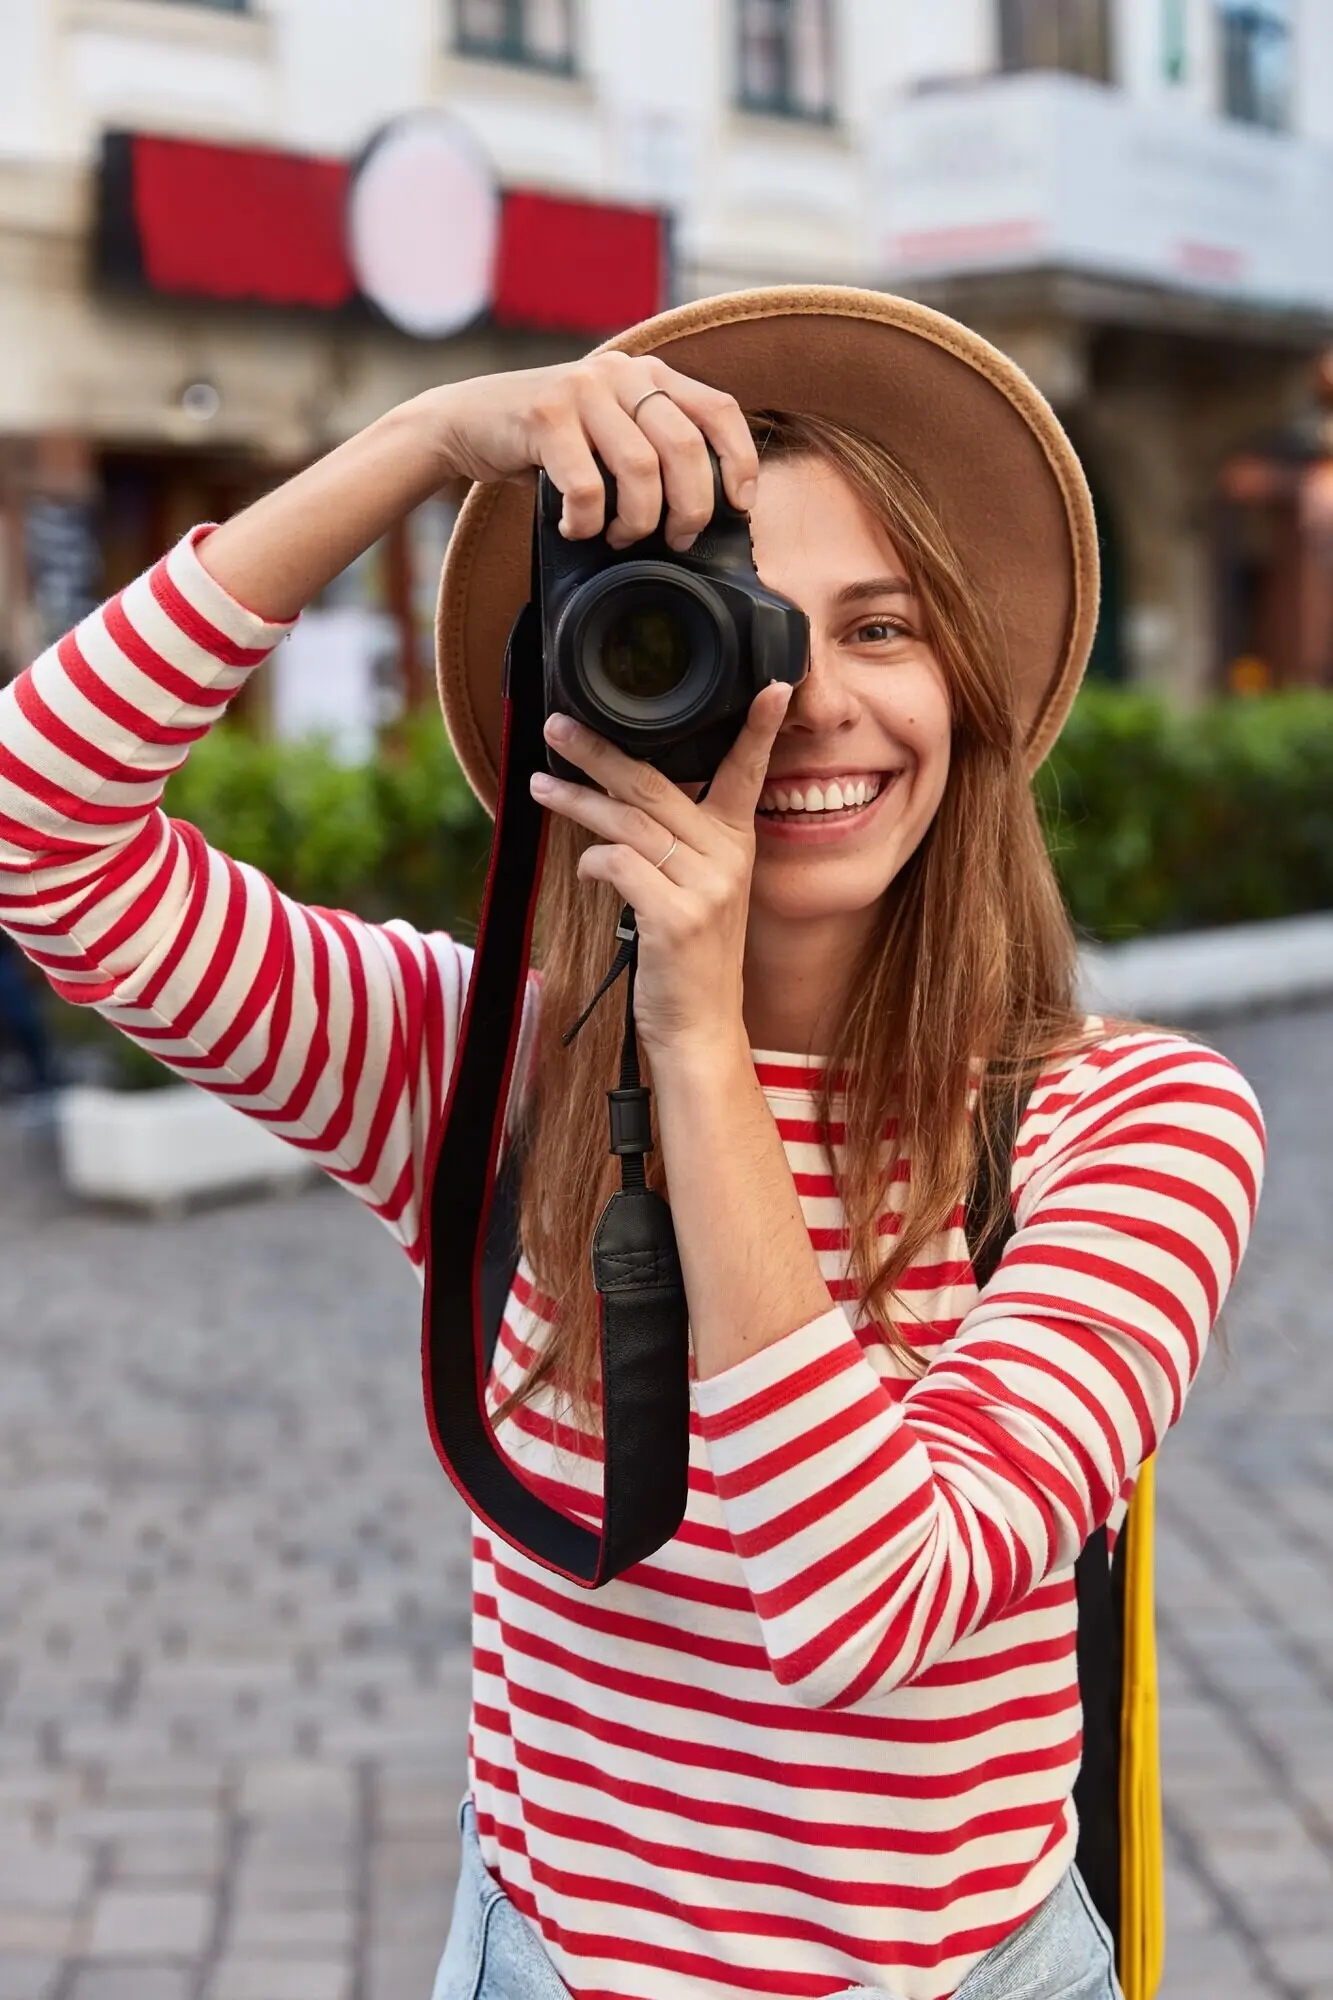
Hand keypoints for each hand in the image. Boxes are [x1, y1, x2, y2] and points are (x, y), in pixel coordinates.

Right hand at [423, 353, 758, 549]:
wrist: (467, 421)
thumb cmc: (549, 442)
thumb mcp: (610, 431)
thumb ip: (654, 447)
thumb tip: (709, 509)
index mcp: (650, 375)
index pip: (720, 410)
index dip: (739, 462)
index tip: (739, 507)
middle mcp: (622, 372)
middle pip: (685, 448)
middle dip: (690, 509)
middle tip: (674, 540)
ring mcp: (583, 389)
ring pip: (641, 469)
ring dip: (637, 521)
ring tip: (619, 537)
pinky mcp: (545, 414)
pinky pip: (587, 486)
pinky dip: (587, 522)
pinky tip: (575, 528)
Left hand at [529, 683, 793, 1059]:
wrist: (699, 1026)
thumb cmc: (688, 958)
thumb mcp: (697, 892)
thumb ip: (671, 845)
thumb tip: (615, 801)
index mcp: (736, 845)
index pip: (746, 774)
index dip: (759, 730)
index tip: (771, 686)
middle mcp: (727, 859)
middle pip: (655, 785)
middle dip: (600, 752)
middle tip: (559, 727)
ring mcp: (705, 887)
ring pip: (628, 821)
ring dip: (576, 801)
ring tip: (540, 786)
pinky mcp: (675, 917)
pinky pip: (620, 864)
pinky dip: (594, 861)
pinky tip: (585, 868)